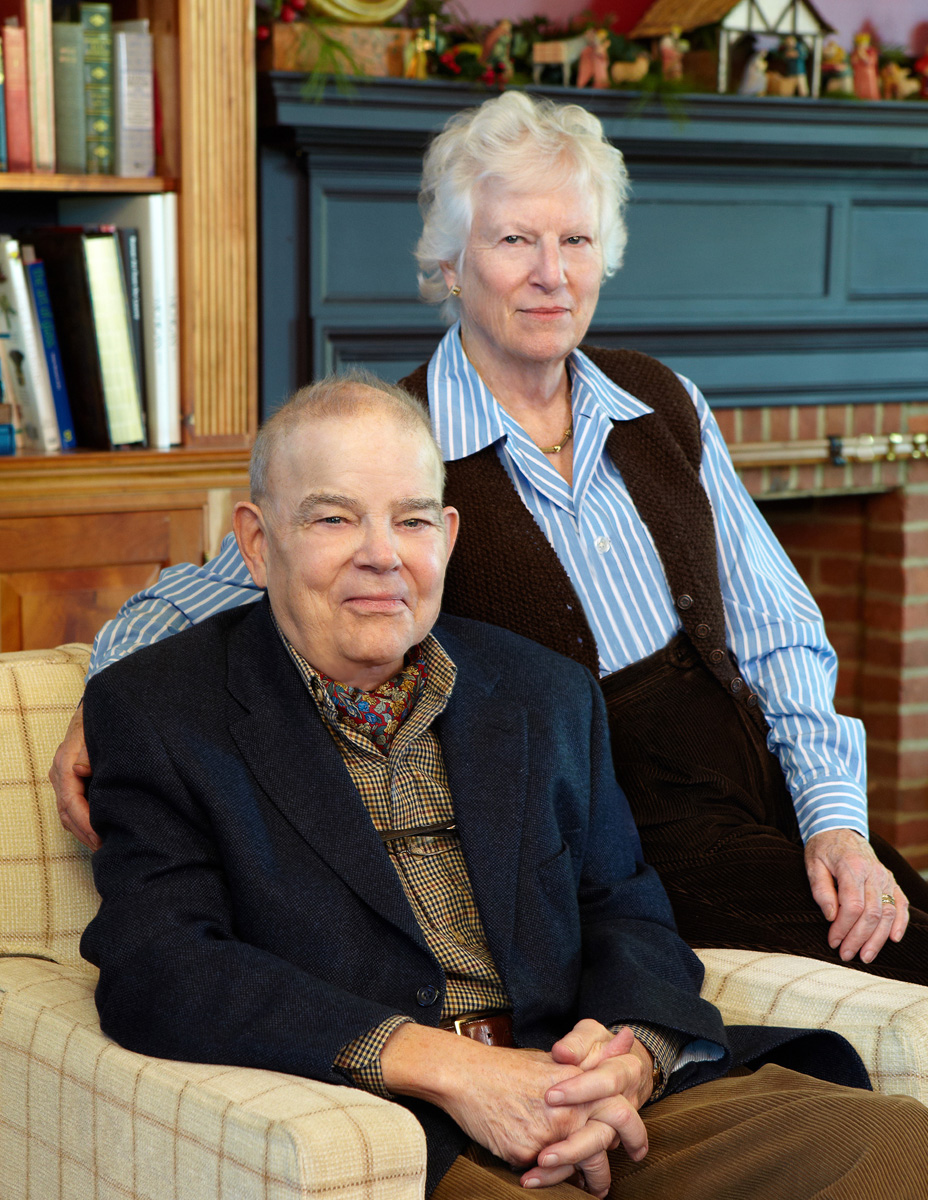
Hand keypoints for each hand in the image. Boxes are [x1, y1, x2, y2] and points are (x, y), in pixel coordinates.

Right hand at [49, 705, 98, 850]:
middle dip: (86, 833)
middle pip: (67, 812)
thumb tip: (80, 769)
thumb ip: (91, 751)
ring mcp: (64, 778)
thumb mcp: (98, 731)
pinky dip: (85, 822)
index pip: (70, 800)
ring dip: (84, 831)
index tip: (101, 837)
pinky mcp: (72, 780)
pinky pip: (74, 807)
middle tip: (106, 848)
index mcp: (65, 762)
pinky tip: (100, 831)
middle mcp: (60, 772)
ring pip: (68, 813)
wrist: (102, 705)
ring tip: (104, 845)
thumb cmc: (102, 719)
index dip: (86, 821)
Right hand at [379, 1022, 647, 1192]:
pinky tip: (545, 1180)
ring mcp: (545, 1132)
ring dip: (584, 1181)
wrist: (464, 1075)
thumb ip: (592, 1058)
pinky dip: (547, 1178)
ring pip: (577, 1166)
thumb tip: (626, 1038)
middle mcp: (566, 1109)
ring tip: (586, 1190)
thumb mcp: (553, 1058)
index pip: (619, 1111)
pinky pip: (543, 1174)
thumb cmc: (508, 1067)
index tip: (637, 1148)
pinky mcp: (524, 1151)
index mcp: (577, 1083)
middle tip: (605, 1186)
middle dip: (607, 1172)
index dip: (634, 1132)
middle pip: (603, 1146)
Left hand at [805, 828, 908, 963]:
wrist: (840, 830)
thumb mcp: (813, 864)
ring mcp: (886, 877)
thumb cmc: (823, 850)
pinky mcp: (892, 881)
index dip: (843, 928)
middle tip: (846, 955)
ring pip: (887, 913)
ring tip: (865, 956)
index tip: (832, 941)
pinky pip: (901, 905)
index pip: (852, 906)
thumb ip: (821, 889)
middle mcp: (873, 873)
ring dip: (878, 939)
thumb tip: (831, 916)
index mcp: (852, 867)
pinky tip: (892, 939)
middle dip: (859, 939)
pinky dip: (899, 923)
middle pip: (872, 914)